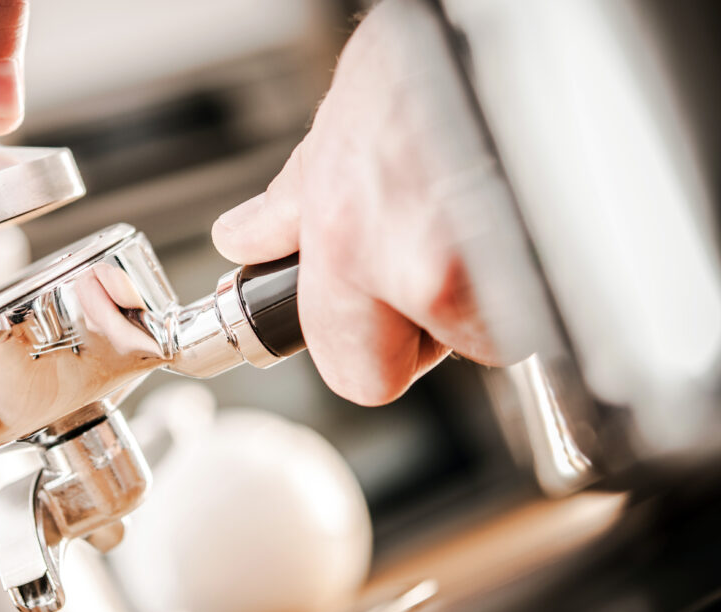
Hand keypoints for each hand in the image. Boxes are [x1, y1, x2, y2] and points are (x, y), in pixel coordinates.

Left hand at [213, 1, 517, 405]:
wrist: (511, 22)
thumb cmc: (429, 62)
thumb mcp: (338, 129)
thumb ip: (288, 207)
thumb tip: (247, 239)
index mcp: (351, 242)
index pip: (357, 379)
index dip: (368, 352)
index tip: (375, 322)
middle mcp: (424, 267)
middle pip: (439, 358)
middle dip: (435, 322)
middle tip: (433, 251)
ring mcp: (500, 267)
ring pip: (497, 329)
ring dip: (486, 289)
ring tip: (474, 210)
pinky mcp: (561, 258)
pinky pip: (543, 300)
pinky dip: (527, 267)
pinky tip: (509, 210)